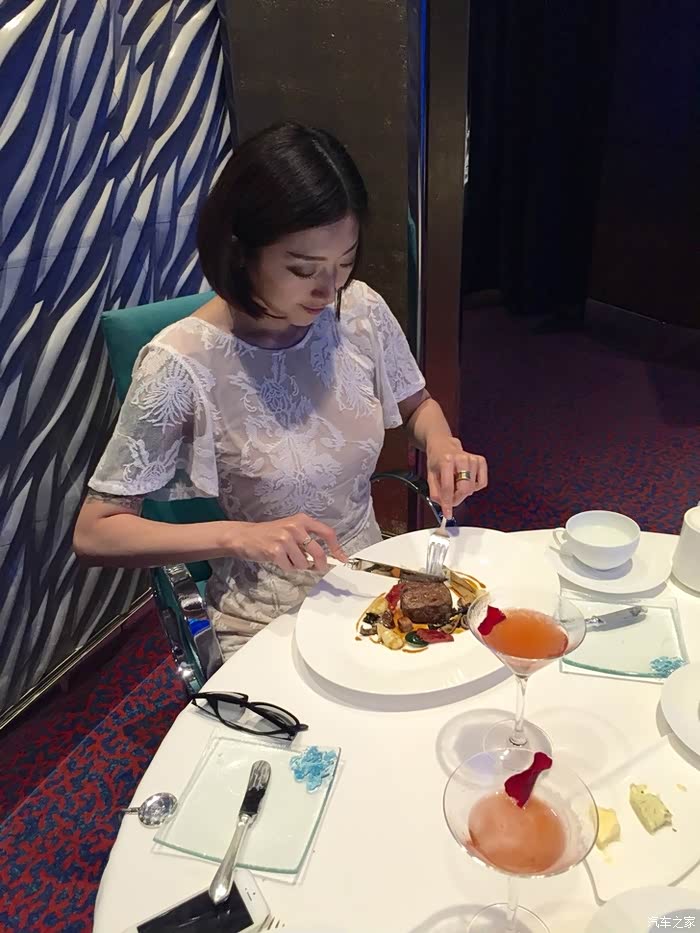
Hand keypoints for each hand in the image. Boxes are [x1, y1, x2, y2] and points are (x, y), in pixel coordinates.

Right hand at [230, 513, 347, 571]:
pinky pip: (290, 567)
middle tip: (317, 568)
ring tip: (287, 558)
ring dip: (298, 566)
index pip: (327, 532)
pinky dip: (287, 568)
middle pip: (318, 552)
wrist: (245, 536)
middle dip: (320, 564)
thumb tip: (326, 558)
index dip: (336, 547)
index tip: (342, 558)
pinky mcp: (276, 550)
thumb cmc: (270, 535)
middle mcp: (295, 526)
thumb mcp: (291, 530)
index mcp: (302, 520)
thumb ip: (308, 540)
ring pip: (303, 563)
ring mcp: (285, 538)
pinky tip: (278, 560)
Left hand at [426, 437, 487, 519]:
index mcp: (446, 461)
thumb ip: (435, 492)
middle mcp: (461, 458)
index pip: (448, 487)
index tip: (448, 514)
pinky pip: (482, 483)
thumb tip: (443, 505)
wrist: (443, 445)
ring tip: (456, 484)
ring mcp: (472, 459)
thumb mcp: (430, 476)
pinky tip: (466, 480)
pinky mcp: (480, 461)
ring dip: (463, 492)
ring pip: (472, 488)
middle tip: (451, 499)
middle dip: (457, 499)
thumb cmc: (437, 460)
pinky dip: (474, 487)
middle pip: (464, 489)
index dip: (448, 503)